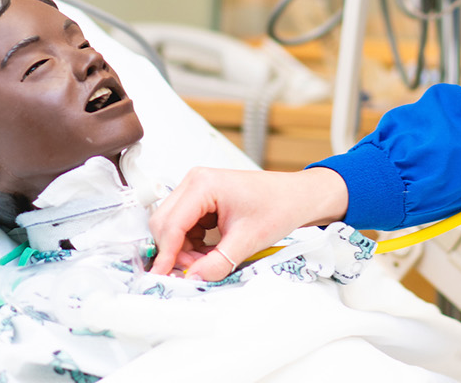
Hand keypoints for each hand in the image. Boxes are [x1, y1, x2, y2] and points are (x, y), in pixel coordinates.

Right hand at [147, 167, 348, 280]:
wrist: (297, 197)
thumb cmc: (279, 206)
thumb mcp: (247, 241)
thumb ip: (217, 263)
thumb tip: (193, 278)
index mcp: (203, 184)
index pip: (171, 224)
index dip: (166, 254)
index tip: (163, 276)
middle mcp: (194, 182)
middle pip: (165, 223)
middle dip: (175, 252)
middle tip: (194, 271)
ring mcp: (196, 189)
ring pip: (172, 227)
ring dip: (185, 249)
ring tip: (210, 261)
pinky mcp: (201, 199)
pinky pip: (184, 226)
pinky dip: (192, 244)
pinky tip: (211, 252)